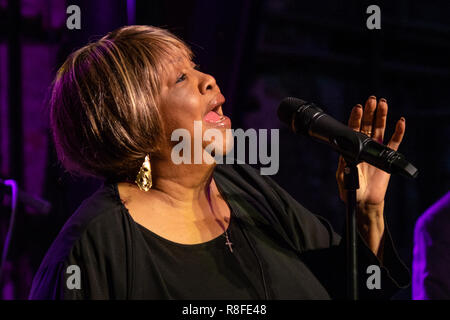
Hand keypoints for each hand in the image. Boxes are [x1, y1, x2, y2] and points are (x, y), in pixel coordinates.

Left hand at [335, 96, 404, 254]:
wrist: (364, 201)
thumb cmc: (351, 192)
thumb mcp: (344, 181)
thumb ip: (345, 172)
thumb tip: (347, 164)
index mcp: (350, 150)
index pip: (352, 131)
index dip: (355, 119)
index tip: (358, 108)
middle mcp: (363, 147)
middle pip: (366, 126)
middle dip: (369, 112)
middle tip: (371, 100)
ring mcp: (375, 150)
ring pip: (379, 130)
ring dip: (381, 117)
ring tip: (383, 103)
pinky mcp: (387, 157)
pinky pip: (394, 142)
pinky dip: (398, 132)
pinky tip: (400, 121)